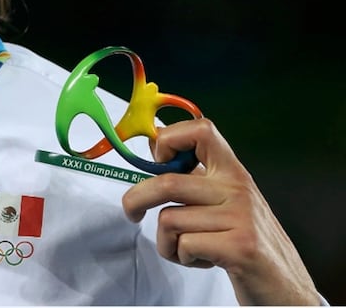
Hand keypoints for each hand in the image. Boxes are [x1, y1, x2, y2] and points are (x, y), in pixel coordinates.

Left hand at [121, 118, 320, 304]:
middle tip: (132, 212)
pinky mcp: (239, 247)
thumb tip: (155, 147)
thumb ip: (195, 177)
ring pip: (170, 219)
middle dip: (137, 198)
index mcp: (232, 172)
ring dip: (166, 242)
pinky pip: (184, 245)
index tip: (156, 161)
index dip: (168, 139)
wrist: (286, 286)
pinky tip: (200, 260)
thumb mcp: (225, 201)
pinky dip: (180, 257)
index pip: (201, 130)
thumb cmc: (246, 241)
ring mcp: (240, 217)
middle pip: (167, 182)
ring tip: (185, 249)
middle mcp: (238, 188)